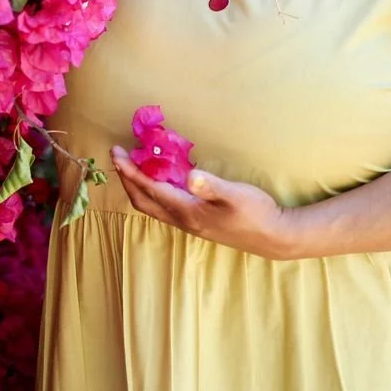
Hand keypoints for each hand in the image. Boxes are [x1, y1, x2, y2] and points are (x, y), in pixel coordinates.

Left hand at [110, 146, 293, 259]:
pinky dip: (154, 191)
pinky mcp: (197, 222)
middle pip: (143, 201)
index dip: (131, 171)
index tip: (117, 153)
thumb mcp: (236, 194)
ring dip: (138, 186)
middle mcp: (183, 220)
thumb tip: (189, 175)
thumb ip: (211, 185)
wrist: (273, 237)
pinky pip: (165, 207)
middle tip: (118, 156)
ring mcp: (189, 224)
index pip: (150, 189)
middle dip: (127, 179)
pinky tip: (162, 178)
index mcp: (188, 211)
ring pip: (152, 206)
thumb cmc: (256, 212)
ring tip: (133, 165)